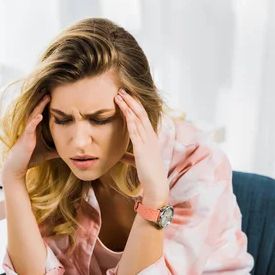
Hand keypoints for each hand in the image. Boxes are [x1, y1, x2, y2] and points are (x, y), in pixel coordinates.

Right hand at [1, 95, 58, 182]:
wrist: (17, 167)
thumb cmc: (30, 158)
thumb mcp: (47, 153)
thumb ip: (56, 149)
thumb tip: (68, 150)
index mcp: (35, 129)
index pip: (41, 113)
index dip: (46, 105)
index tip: (54, 95)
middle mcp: (30, 128)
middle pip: (36, 110)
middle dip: (42, 100)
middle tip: (50, 89)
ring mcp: (27, 132)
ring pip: (33, 115)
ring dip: (39, 106)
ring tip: (46, 97)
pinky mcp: (25, 139)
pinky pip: (30, 128)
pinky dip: (35, 121)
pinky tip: (40, 116)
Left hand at [115, 89, 168, 206]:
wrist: (156, 185)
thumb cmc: (148, 173)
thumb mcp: (137, 161)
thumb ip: (129, 156)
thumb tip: (120, 154)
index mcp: (150, 137)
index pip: (142, 116)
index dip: (134, 105)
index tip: (125, 96)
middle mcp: (150, 136)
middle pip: (140, 113)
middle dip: (130, 100)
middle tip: (121, 90)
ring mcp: (147, 141)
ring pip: (137, 119)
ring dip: (127, 106)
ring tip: (119, 96)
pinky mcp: (142, 149)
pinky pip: (135, 131)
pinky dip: (129, 120)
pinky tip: (124, 112)